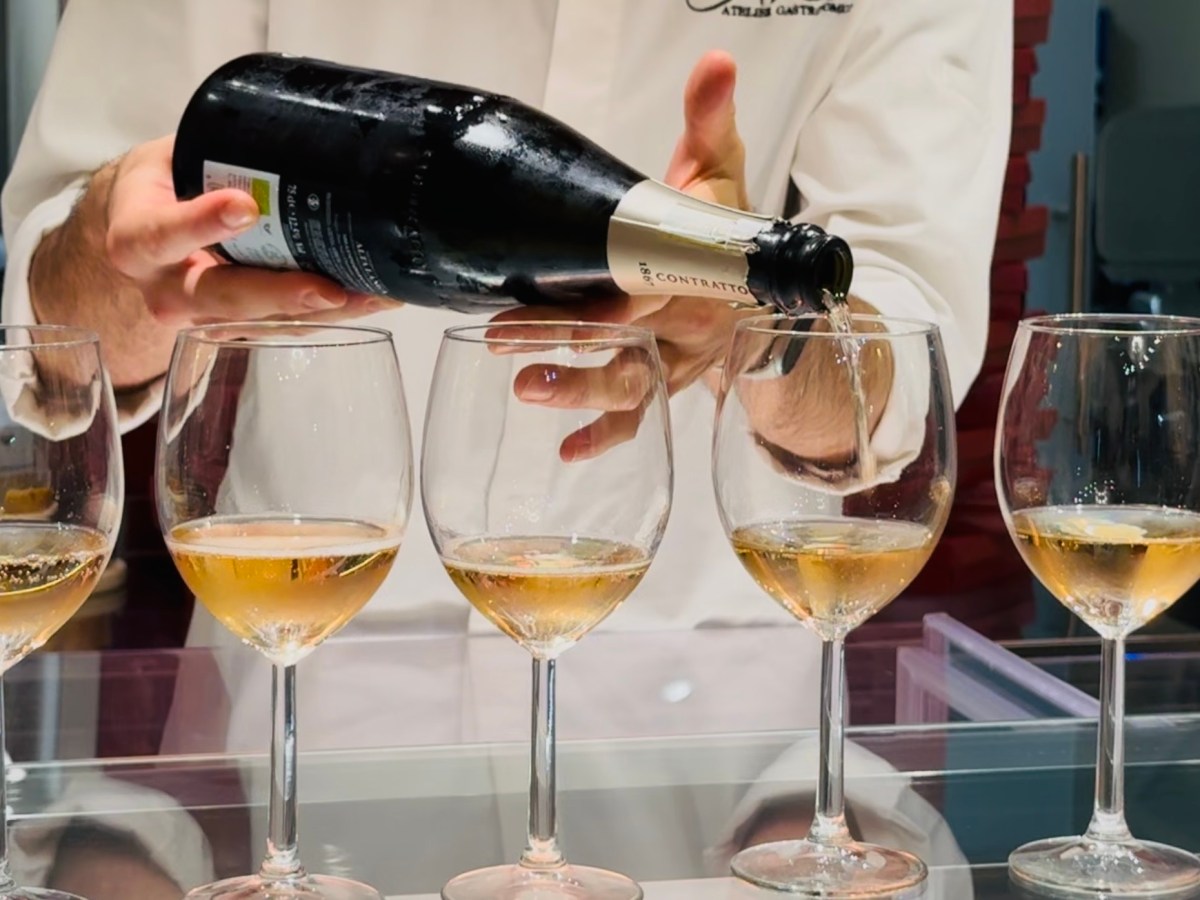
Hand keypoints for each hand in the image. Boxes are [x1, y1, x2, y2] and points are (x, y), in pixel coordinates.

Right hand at [105, 135, 383, 325]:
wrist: (145, 236)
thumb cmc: (164, 188)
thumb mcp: (170, 159)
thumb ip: (212, 147)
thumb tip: (290, 118)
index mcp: (138, 240)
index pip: (162, 234)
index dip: (201, 224)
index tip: (244, 207)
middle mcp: (167, 290)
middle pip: (222, 298)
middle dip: (281, 295)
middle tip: (329, 289)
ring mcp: (204, 318)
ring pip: (262, 323)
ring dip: (322, 312)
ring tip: (371, 294)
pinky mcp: (238, 330)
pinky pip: (285, 328)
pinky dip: (331, 317)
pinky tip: (369, 299)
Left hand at [494, 50, 756, 458]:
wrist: (766, 289)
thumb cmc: (727, 229)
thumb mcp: (723, 170)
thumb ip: (711, 120)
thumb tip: (715, 61)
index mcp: (695, 269)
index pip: (642, 284)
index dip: (597, 297)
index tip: (536, 298)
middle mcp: (686, 323)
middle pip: (623, 339)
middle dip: (562, 341)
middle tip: (502, 340)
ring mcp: (676, 360)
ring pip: (632, 386)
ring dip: (581, 393)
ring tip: (527, 391)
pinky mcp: (665, 384)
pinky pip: (641, 419)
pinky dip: (607, 436)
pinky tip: (568, 452)